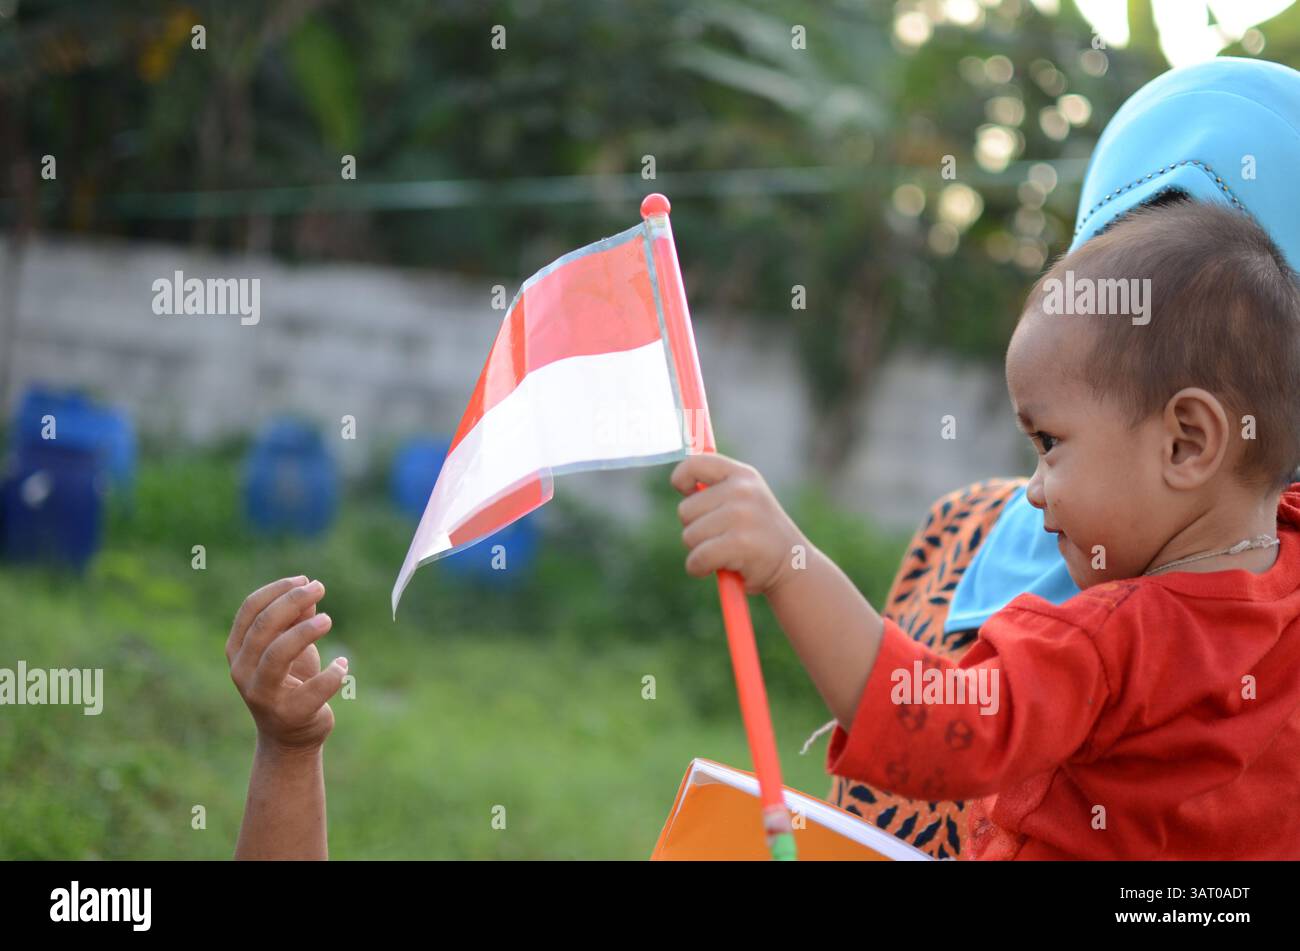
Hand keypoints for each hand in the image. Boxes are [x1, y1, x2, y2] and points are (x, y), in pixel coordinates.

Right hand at [226, 576, 347, 753]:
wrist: (291, 735)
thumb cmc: (290, 680)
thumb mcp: (292, 646)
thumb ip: (295, 618)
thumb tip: (308, 587)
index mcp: (238, 649)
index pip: (250, 610)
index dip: (277, 590)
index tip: (304, 579)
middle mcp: (242, 671)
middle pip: (264, 626)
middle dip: (293, 601)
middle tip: (320, 589)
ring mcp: (262, 694)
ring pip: (278, 654)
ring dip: (305, 632)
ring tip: (328, 620)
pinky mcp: (289, 714)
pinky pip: (312, 689)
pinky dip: (331, 673)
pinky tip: (342, 664)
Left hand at [670, 453, 807, 594]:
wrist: (793, 565)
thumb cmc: (758, 534)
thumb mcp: (744, 502)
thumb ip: (716, 490)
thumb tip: (679, 479)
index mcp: (743, 475)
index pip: (695, 463)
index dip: (681, 479)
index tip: (687, 493)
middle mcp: (743, 490)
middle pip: (685, 510)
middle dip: (695, 529)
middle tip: (720, 537)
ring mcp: (741, 516)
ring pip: (689, 536)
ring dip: (699, 551)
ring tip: (725, 552)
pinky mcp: (739, 543)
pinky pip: (697, 558)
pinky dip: (699, 568)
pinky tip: (719, 568)